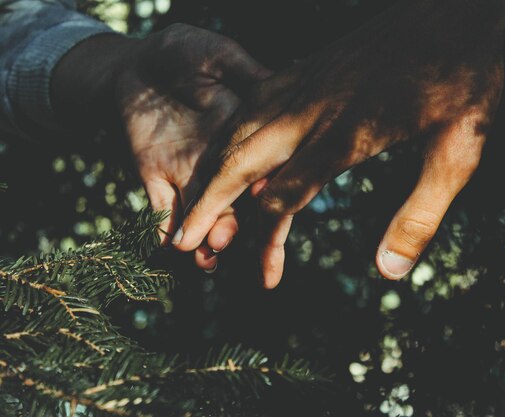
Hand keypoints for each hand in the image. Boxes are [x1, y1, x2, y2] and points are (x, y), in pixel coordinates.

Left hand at [51, 24, 269, 270]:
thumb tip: (276, 84)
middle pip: (233, 201)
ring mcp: (187, 172)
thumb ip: (245, 73)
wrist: (138, 62)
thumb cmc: (185, 52)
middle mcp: (219, 161)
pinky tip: (167, 246)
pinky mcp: (153, 174)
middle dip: (232, 226)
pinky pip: (159, 206)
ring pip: (200, 212)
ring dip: (203, 237)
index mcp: (241, 134)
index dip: (265, 190)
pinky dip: (162, 227)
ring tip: (204, 259)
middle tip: (225, 241)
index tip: (266, 205)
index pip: (260, 168)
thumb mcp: (220, 56)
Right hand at [173, 0, 504, 285]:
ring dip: (213, 169)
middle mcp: (316, 108)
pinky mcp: (309, 69)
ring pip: (241, 129)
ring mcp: (307, 83)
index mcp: (351, 132)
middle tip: (182, 238)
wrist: (452, 8)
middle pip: (243, 157)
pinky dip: (233, 134)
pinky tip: (229, 149)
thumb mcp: (458, 151)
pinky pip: (255, 103)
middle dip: (209, 201)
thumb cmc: (463, 79)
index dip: (264, 233)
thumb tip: (389, 273)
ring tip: (195, 202)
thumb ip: (420, 214)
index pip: (286, 191)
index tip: (251, 266)